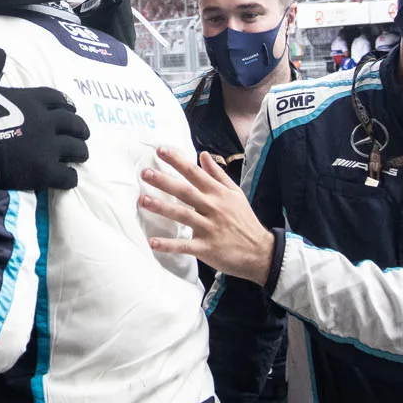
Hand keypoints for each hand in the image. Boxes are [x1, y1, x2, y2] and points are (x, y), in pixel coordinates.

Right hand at [0, 48, 89, 201]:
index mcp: (31, 99)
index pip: (57, 99)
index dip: (65, 104)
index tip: (70, 109)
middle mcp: (46, 121)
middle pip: (73, 124)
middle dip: (79, 129)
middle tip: (81, 134)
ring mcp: (48, 147)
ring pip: (76, 149)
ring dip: (80, 152)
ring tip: (80, 157)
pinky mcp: (44, 172)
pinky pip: (67, 176)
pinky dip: (70, 177)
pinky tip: (68, 179)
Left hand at [139, 147, 276, 284]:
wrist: (260, 251)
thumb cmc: (244, 220)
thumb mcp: (235, 193)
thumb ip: (217, 174)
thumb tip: (202, 154)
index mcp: (218, 194)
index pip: (195, 173)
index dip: (177, 161)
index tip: (160, 150)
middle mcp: (212, 208)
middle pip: (185, 191)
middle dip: (164, 181)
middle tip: (145, 173)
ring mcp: (209, 228)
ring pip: (182, 215)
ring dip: (161, 208)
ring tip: (143, 200)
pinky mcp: (206, 248)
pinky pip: (185, 245)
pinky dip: (169, 245)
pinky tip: (152, 242)